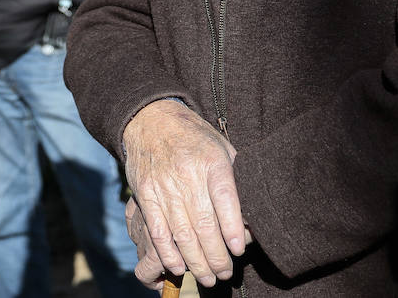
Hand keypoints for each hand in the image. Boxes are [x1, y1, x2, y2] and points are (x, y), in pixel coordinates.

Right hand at [122, 99, 247, 287]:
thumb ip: (236, 179)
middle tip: (225, 274)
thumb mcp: (222, 148)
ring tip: (208, 277)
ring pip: (182, 233)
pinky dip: (168, 253)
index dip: (233, 228)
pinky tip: (179, 267)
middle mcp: (187, 174)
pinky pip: (157, 230)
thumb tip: (252, 216)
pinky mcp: (145, 194)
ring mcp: (164, 186)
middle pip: (204, 223)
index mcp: (212, 161)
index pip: (226, 199)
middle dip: (217, 256)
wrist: (151, 120)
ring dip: (196, 262)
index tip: (240, 250)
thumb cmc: (195, 138)